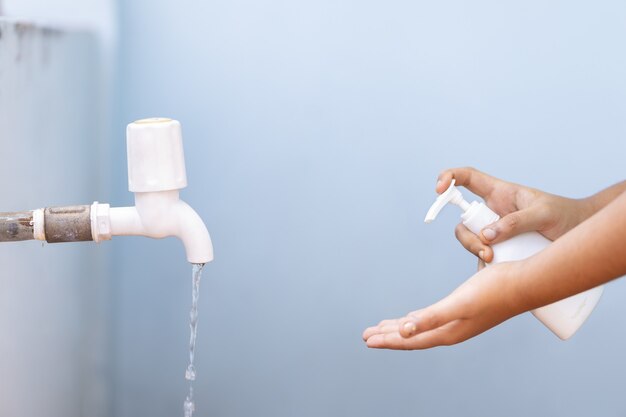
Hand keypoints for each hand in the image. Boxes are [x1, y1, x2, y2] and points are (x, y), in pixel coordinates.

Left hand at [362, 262, 524, 349]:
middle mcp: (452, 330)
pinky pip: (432, 317)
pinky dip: (418, 318)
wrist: (525, 283)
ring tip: (383, 326)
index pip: (410, 340)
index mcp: (448, 332)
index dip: (388, 340)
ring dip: (401, 327)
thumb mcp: (459, 304)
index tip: (367, 339)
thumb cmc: (495, 292)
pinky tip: (414, 316)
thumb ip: (431, 318)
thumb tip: (405, 331)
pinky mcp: (464, 309)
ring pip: (421, 326)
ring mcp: (458, 321)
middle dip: (389, 335)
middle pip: (412, 335)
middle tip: (367, 335)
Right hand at [437, 167, 592, 265]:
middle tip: (485, 251)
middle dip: (467, 238)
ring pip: (472, 242)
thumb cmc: (565, 215)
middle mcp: (493, 212)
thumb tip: (486, 237)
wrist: (582, 233)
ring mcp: (496, 233)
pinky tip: (497, 275)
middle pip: (464, 221)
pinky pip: (484, 261)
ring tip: (493, 262)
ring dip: (476, 253)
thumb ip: (514, 222)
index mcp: (500, 193)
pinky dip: (486, 270)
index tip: (438, 190)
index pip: (467, 178)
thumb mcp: (543, 214)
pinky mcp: (502, 252)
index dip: (449, 178)